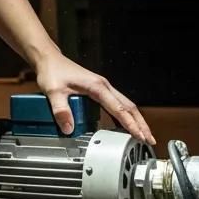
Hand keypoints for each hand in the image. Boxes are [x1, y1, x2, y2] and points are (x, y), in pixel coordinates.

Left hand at [34, 51, 155, 144]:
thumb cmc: (52, 71)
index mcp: (98, 86)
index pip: (119, 108)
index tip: (140, 136)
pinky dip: (123, 115)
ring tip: (142, 135)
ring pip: (125, 104)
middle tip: (149, 139)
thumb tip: (68, 128)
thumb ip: (60, 110)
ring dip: (134, 119)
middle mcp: (103, 86)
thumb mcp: (53, 91)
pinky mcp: (97, 90)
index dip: (130, 124)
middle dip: (140, 123)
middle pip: (129, 106)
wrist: (49, 59)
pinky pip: (115, 104)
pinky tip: (124, 125)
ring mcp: (102, 87)